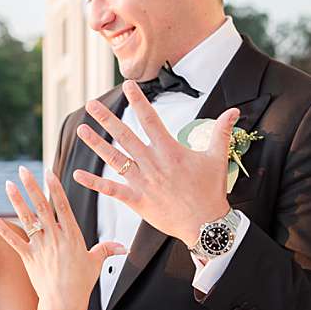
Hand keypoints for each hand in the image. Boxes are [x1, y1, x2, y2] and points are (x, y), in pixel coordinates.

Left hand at [0, 166, 124, 309]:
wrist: (64, 302)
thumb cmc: (81, 284)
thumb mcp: (96, 263)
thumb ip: (106, 250)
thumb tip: (123, 247)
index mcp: (72, 235)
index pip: (62, 205)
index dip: (55, 188)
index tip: (48, 173)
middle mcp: (55, 237)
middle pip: (42, 206)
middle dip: (32, 186)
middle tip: (23, 170)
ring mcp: (40, 246)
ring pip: (27, 219)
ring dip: (17, 201)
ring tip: (10, 184)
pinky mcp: (28, 257)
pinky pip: (14, 240)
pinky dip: (3, 229)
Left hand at [72, 82, 238, 247]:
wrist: (205, 223)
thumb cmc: (211, 190)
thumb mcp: (217, 158)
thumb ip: (221, 132)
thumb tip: (234, 111)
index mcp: (170, 150)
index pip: (150, 119)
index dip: (138, 101)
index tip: (128, 85)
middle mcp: (152, 163)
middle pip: (125, 136)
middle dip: (107, 119)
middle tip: (90, 104)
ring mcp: (142, 182)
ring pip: (114, 159)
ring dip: (96, 144)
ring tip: (81, 130)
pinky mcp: (136, 200)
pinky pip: (111, 190)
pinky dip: (93, 183)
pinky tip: (76, 174)